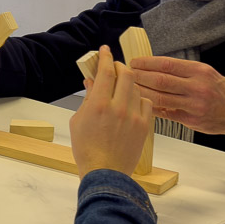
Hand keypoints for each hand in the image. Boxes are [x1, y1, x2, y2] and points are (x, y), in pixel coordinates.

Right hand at [69, 46, 152, 176]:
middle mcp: (118, 107)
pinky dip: (139, 98)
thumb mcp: (79, 120)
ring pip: (136, 87)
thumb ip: (87, 98)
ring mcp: (133, 116)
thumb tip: (92, 82)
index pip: (106, 71)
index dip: (106, 57)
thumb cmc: (87, 150)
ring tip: (121, 87)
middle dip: (120, 66)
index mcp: (98, 104)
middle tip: (115, 66)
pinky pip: (145, 103)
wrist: (105, 173)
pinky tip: (132, 103)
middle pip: (125, 74)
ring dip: (128, 82)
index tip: (104, 50)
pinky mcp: (144, 126)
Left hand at [125, 55, 224, 137]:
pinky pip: (166, 113)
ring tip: (129, 89)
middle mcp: (197, 87)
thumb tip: (151, 67)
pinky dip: (152, 107)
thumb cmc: (217, 89)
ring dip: (141, 93)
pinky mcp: (191, 120)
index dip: (147, 63)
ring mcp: (194, 105)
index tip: (134, 62)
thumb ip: (181, 71)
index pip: (166, 64)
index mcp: (199, 71)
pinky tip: (140, 103)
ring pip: (160, 98)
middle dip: (140, 77)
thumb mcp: (204, 73)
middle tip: (126, 75)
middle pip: (160, 81)